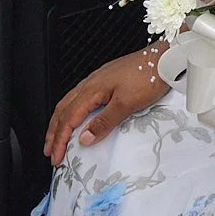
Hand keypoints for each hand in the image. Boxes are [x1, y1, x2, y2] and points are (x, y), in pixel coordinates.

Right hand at [43, 43, 169, 166]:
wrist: (165, 57)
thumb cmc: (148, 76)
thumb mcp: (127, 103)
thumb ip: (104, 122)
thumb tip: (84, 139)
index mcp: (92, 89)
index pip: (68, 118)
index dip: (59, 140)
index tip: (55, 158)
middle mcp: (91, 82)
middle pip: (63, 109)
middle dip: (53, 132)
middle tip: (49, 151)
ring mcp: (98, 79)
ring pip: (70, 102)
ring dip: (61, 121)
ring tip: (57, 137)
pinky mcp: (107, 78)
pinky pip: (81, 97)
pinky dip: (72, 111)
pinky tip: (78, 117)